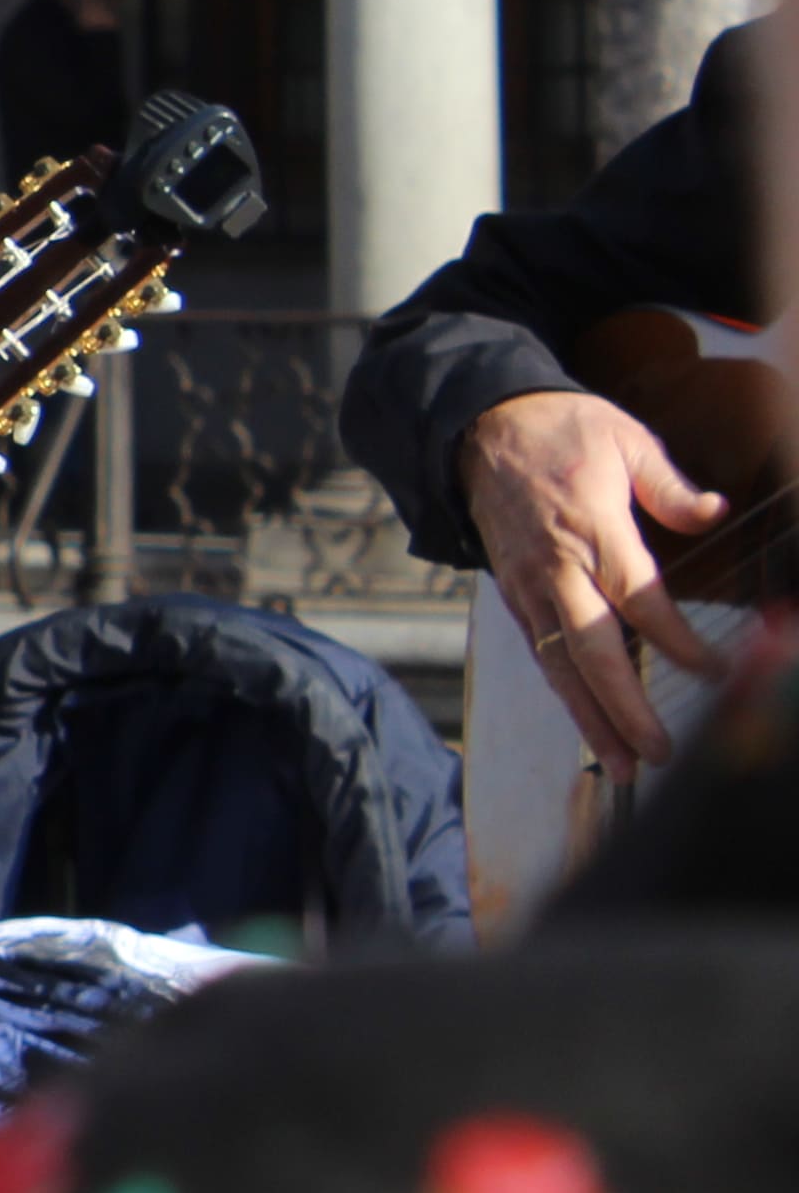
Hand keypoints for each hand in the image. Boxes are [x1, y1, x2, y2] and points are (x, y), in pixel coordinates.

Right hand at [463, 389, 726, 777]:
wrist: (476, 426)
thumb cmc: (560, 430)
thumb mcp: (625, 439)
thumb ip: (669, 484)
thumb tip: (713, 511)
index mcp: (591, 529)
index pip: (640, 598)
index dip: (677, 641)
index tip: (714, 672)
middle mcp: (555, 568)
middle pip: (591, 650)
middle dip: (625, 706)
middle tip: (658, 753)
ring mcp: (528, 586)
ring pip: (558, 664)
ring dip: (590, 718)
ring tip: (623, 766)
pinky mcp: (512, 594)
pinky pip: (540, 652)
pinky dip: (565, 692)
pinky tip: (590, 724)